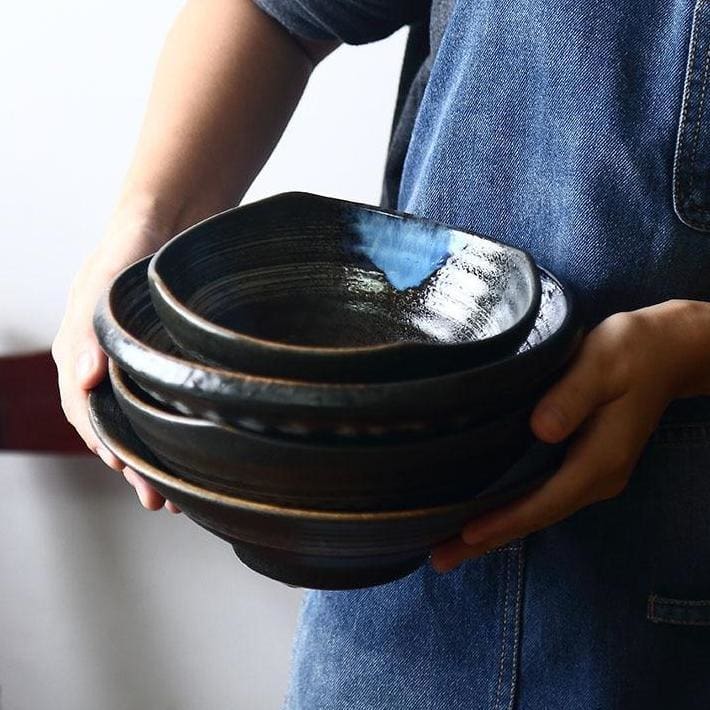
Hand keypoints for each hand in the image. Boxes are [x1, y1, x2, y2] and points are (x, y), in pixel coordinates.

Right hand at [52, 207, 179, 512]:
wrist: (170, 221)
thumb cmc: (132, 247)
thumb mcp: (105, 280)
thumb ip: (90, 326)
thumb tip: (83, 379)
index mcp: (80, 350)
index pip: (85, 409)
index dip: (105, 443)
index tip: (126, 472)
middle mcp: (105, 365)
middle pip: (113, 426)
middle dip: (133, 466)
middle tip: (158, 500)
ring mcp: (135, 365)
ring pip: (139, 423)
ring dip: (154, 459)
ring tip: (176, 495)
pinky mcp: (164, 362)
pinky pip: (163, 406)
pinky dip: (173, 434)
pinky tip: (194, 456)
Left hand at [431, 299, 709, 572]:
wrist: (664, 354)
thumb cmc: (630, 353)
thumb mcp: (601, 364)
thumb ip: (572, 396)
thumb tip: (541, 431)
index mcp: (600, 459)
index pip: (545, 500)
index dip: (506, 519)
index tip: (466, 533)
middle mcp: (597, 478)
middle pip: (536, 517)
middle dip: (489, 539)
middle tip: (440, 559)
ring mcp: (592, 476)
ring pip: (537, 511)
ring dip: (497, 530)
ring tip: (451, 546)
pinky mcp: (583, 466)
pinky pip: (542, 497)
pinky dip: (511, 511)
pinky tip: (486, 515)